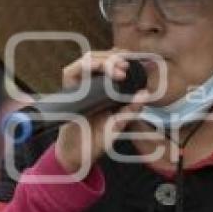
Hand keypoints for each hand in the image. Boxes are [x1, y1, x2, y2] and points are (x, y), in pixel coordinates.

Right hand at [54, 50, 148, 175]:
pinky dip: (84, 66)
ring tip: (117, 68)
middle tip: (126, 65)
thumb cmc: (98, 138)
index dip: (122, 57)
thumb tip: (144, 93)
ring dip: (103, 60)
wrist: (78, 154)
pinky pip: (71, 72)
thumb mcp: (119, 125)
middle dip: (114, 57)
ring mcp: (79, 86)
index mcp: (107, 89)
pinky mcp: (68, 91)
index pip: (113, 64)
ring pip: (87, 60)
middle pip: (101, 57)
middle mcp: (92, 84)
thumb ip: (131, 111)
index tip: (135, 61)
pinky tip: (97, 67)